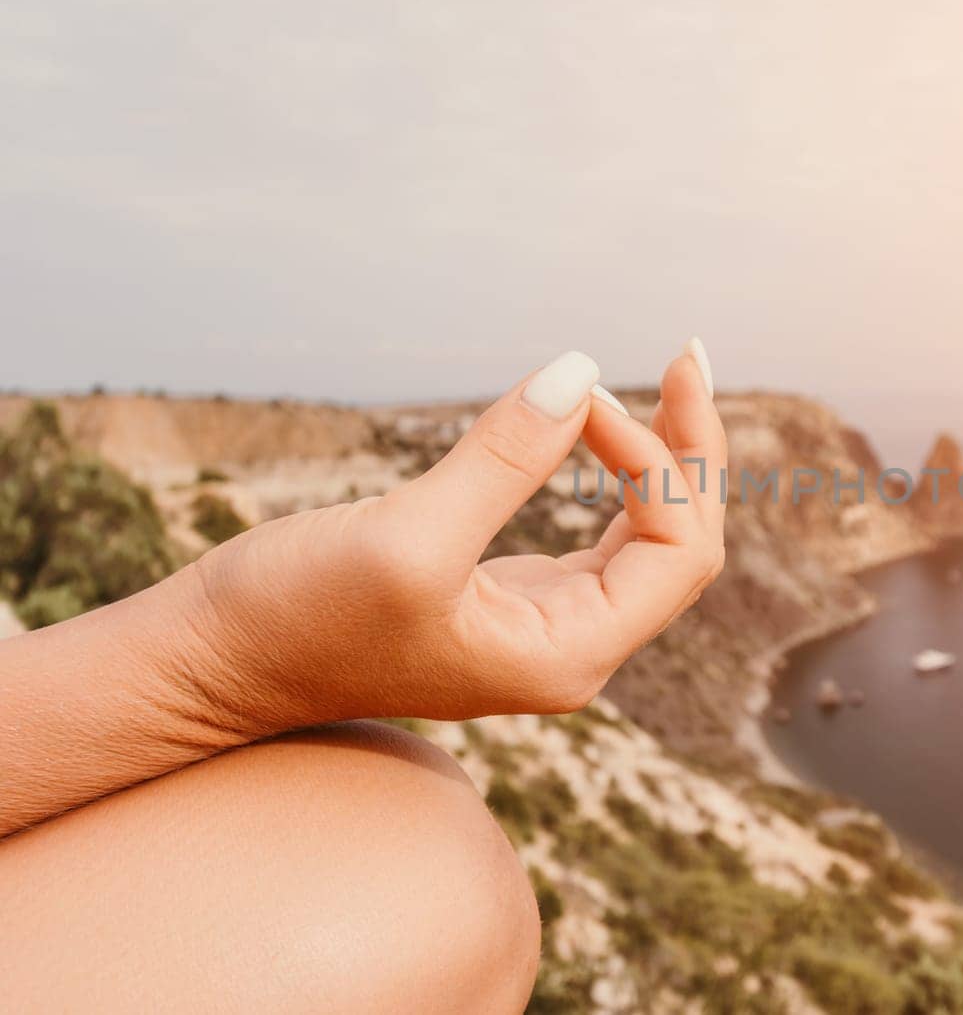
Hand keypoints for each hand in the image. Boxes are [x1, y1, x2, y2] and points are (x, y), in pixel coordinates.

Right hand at [182, 345, 725, 733]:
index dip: (658, 463)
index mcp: (568, 654)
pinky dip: (617, 475)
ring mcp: (548, 624)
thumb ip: (502, 458)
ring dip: (663, 456)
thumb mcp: (406, 536)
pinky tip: (612, 426)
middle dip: (692, 449)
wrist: (216, 662)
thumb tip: (582, 369)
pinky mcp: (514, 596)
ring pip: (649, 537)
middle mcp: (573, 648)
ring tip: (674, 374)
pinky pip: (603, 536)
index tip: (585, 400)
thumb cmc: (297, 617)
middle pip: (682, 543)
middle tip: (689, 353)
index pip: (678, 552)